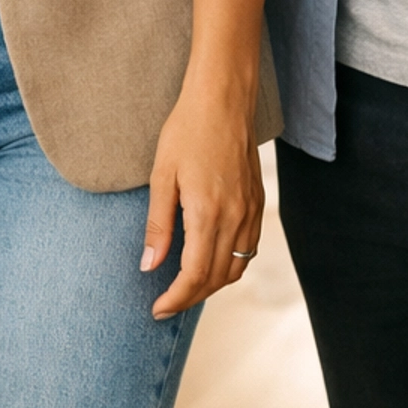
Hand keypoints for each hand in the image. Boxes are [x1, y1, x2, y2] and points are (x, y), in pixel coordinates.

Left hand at [141, 76, 264, 318]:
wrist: (223, 98)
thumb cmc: (187, 130)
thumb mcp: (162, 176)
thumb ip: (158, 225)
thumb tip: (149, 266)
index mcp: (207, 213)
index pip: (194, 275)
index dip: (175, 299)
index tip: (157, 309)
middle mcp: (235, 218)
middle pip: (216, 278)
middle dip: (190, 298)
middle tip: (166, 304)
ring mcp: (250, 211)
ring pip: (236, 268)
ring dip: (212, 286)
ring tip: (186, 288)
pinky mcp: (258, 202)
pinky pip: (248, 249)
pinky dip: (231, 265)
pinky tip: (212, 262)